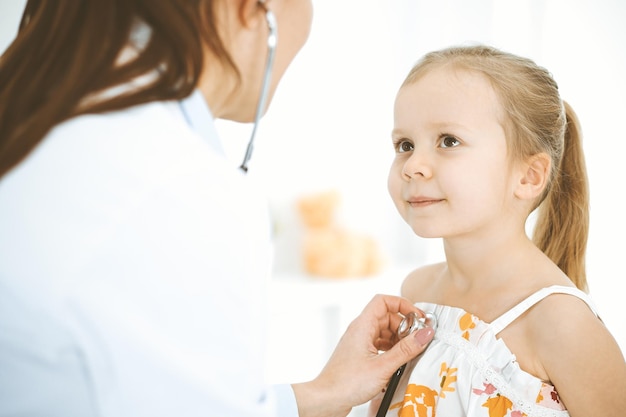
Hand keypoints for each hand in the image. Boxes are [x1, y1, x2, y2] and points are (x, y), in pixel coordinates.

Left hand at [291, 294, 434, 416]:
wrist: (327, 399)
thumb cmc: (347, 383)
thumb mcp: (383, 366)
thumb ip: (406, 349)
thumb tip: (425, 334)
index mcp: (362, 325)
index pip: (384, 301)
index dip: (403, 304)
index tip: (418, 317)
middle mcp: (360, 330)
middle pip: (387, 316)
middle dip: (404, 326)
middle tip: (417, 340)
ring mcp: (359, 342)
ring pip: (384, 331)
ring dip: (398, 339)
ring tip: (409, 352)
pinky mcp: (359, 355)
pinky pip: (379, 344)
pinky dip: (391, 349)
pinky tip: (397, 361)